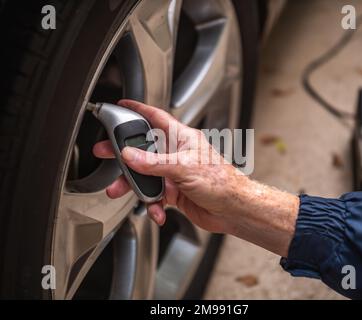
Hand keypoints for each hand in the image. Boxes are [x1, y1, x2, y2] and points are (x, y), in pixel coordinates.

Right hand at [93, 100, 298, 255]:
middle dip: (124, 153)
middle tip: (105, 152)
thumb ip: (154, 163)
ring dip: (133, 186)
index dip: (138, 110)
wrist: (233, 210)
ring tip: (119, 191)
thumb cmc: (221, 182)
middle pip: (143, 149)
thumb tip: (130, 156)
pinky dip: (152, 205)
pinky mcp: (174, 192)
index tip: (122, 105)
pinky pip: (154, 196)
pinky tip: (157, 211)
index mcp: (181, 139)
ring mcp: (174, 174)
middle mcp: (176, 154)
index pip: (156, 118)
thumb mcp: (184, 168)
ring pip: (145, 176)